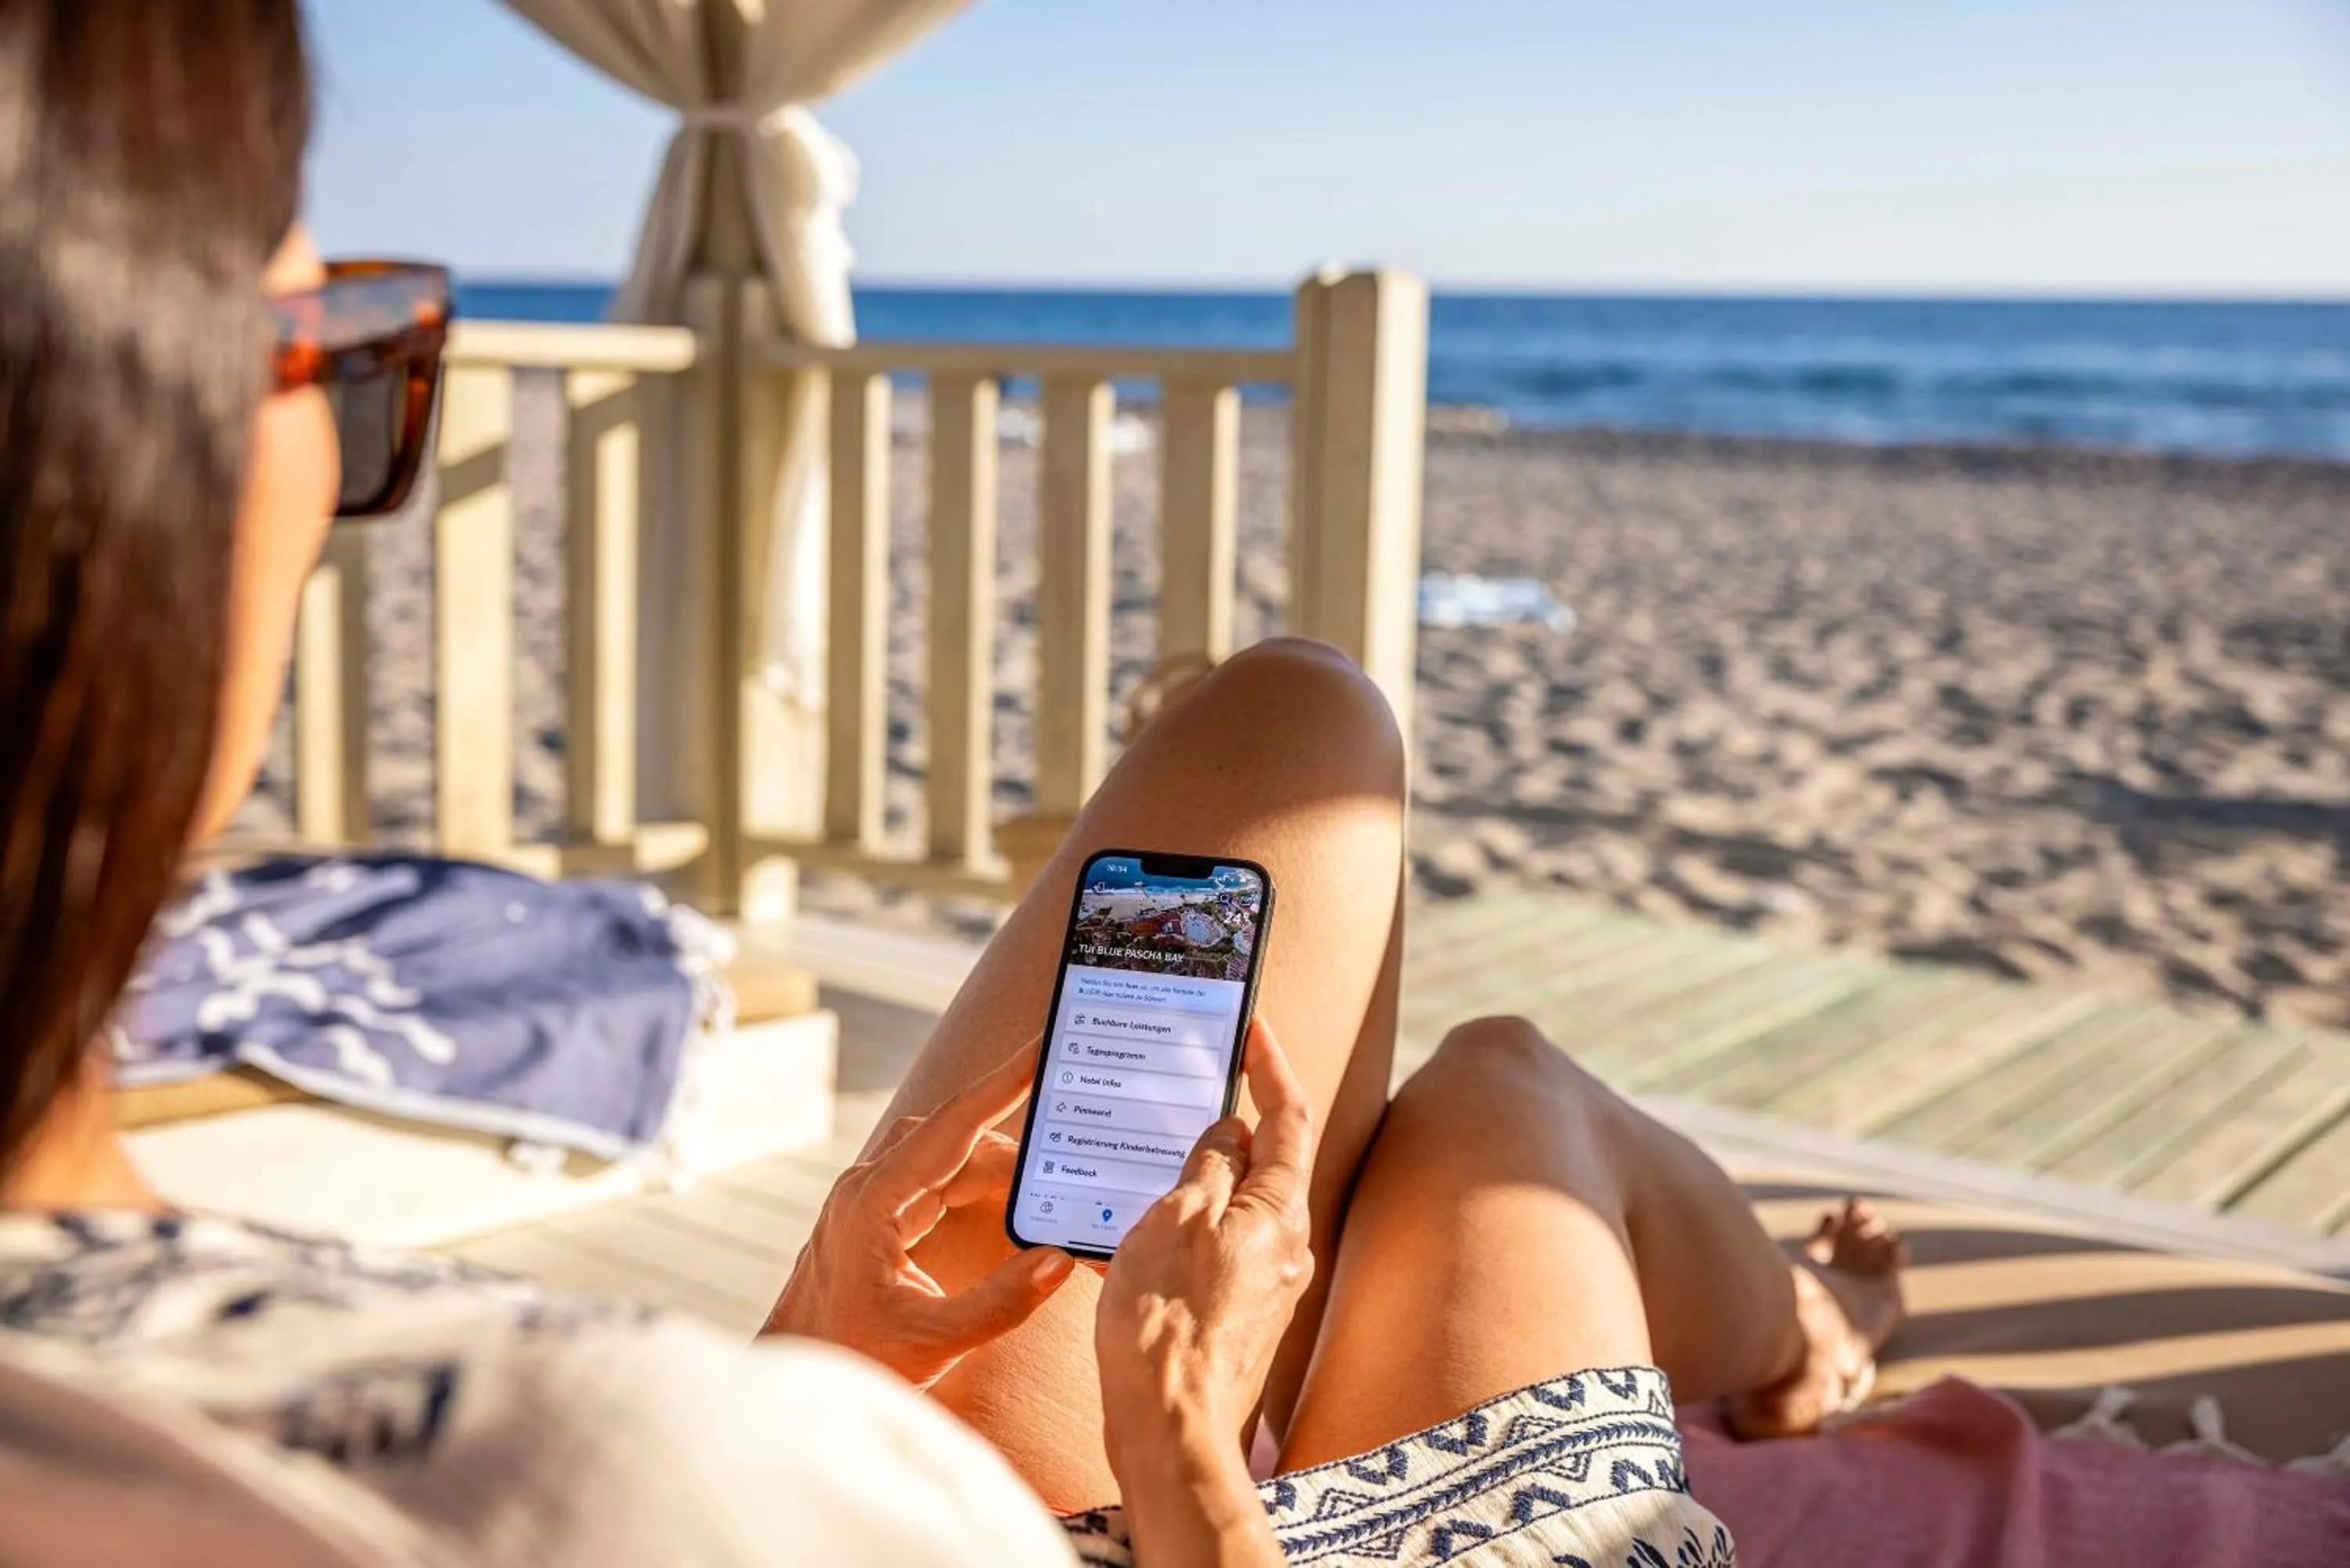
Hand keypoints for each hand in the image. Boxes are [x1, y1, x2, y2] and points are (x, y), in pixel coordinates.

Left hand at [764, 1041, 1076, 1388]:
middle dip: (1014, 1140)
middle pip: (954, 1137)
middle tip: (1070, 1146)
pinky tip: (1009, 1209)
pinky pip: (935, 1181)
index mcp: (874, 1201)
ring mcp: (869, 1201)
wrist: (790, 1388)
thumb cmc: (848, 1363)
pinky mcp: (876, 1219)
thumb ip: (1001, 1303)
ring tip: (1046, 1190)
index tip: (1043, 1047)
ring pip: (946, 1156)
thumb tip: (1059, 1260)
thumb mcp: (933, 1341)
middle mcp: (868, 1188)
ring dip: (996, 1168)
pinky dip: (976, 1187)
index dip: (1004, 1082)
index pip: (954, 1124)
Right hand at [1095, 1017, 1316, 1454]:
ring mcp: (1262, 1287)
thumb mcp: (1176, 1217)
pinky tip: (1123, 1244)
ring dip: (1186, 1188)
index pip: (1288, 1117)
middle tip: (1185, 1095)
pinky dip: (1172, 1238)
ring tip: (1135, 1172)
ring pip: (1227, 1213)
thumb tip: (1230, 1132)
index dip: (1272, 1066)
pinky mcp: (1235, 1321)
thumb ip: (1207, 1165)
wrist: (1167, 1427)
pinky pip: (1206, 1257)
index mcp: (1279, 1211)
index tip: (1255, 1027)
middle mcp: (1284, 1248)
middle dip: (1223, 1130)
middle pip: (1262, 1166)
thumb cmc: (1168, 1319)